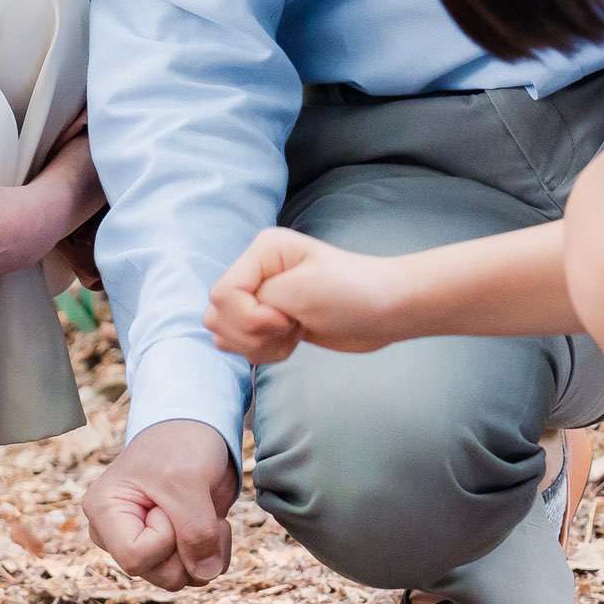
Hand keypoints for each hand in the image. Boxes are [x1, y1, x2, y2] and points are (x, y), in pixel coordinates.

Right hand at [81, 416, 238, 589]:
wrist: (196, 427)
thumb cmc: (180, 444)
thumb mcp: (188, 482)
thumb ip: (196, 531)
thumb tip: (206, 573)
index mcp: (104, 513)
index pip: (136, 558)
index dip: (166, 538)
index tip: (170, 502)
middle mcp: (118, 535)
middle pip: (161, 576)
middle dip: (190, 546)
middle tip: (193, 504)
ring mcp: (144, 544)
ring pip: (181, 579)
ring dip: (207, 548)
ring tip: (204, 509)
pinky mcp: (169, 547)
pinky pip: (197, 571)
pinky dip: (215, 550)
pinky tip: (211, 520)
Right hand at [206, 228, 405, 363]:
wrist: (386, 311)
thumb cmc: (352, 292)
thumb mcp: (299, 290)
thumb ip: (251, 303)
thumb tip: (221, 323)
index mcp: (261, 251)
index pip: (222, 294)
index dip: (249, 317)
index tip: (286, 318)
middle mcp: (256, 271)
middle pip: (217, 315)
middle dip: (252, 333)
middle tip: (290, 325)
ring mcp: (261, 297)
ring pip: (226, 334)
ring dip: (259, 345)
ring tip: (293, 332)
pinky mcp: (269, 321)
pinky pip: (244, 345)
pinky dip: (266, 352)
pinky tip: (295, 340)